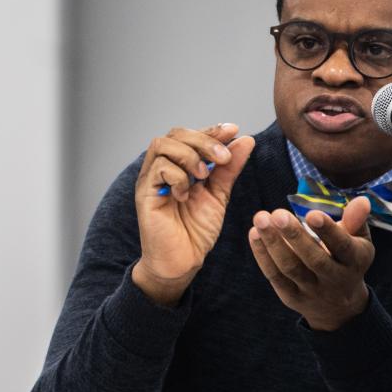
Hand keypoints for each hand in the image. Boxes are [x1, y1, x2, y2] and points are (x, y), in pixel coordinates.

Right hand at [132, 123, 254, 306]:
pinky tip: (186, 194)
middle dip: (204, 140)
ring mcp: (151, 179)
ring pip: (163, 144)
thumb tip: (246, 140)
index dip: (211, 130)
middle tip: (223, 158)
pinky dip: (178, 176)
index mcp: (179, 166)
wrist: (183, 262)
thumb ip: (229, 169)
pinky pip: (158, 169)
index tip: (233, 130)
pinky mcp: (145, 194)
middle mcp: (162, 168)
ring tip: (204, 176)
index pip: (191, 135)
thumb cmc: (196, 231)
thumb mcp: (219, 195)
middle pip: (176, 133)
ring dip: (189, 155)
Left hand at [248, 198, 374, 330]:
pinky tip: (254, 234)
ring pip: (290, 268)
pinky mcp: (291, 297)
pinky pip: (275, 276)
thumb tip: (361, 200)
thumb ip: (356, 221)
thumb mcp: (359, 241)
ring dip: (273, 243)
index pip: (342, 247)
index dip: (328, 231)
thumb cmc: (347, 260)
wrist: (338, 306)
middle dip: (295, 236)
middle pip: (314, 259)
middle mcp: (334, 279)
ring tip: (261, 218)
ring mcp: (311, 291)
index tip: (311, 213)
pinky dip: (263, 255)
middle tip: (278, 213)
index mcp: (354, 261)